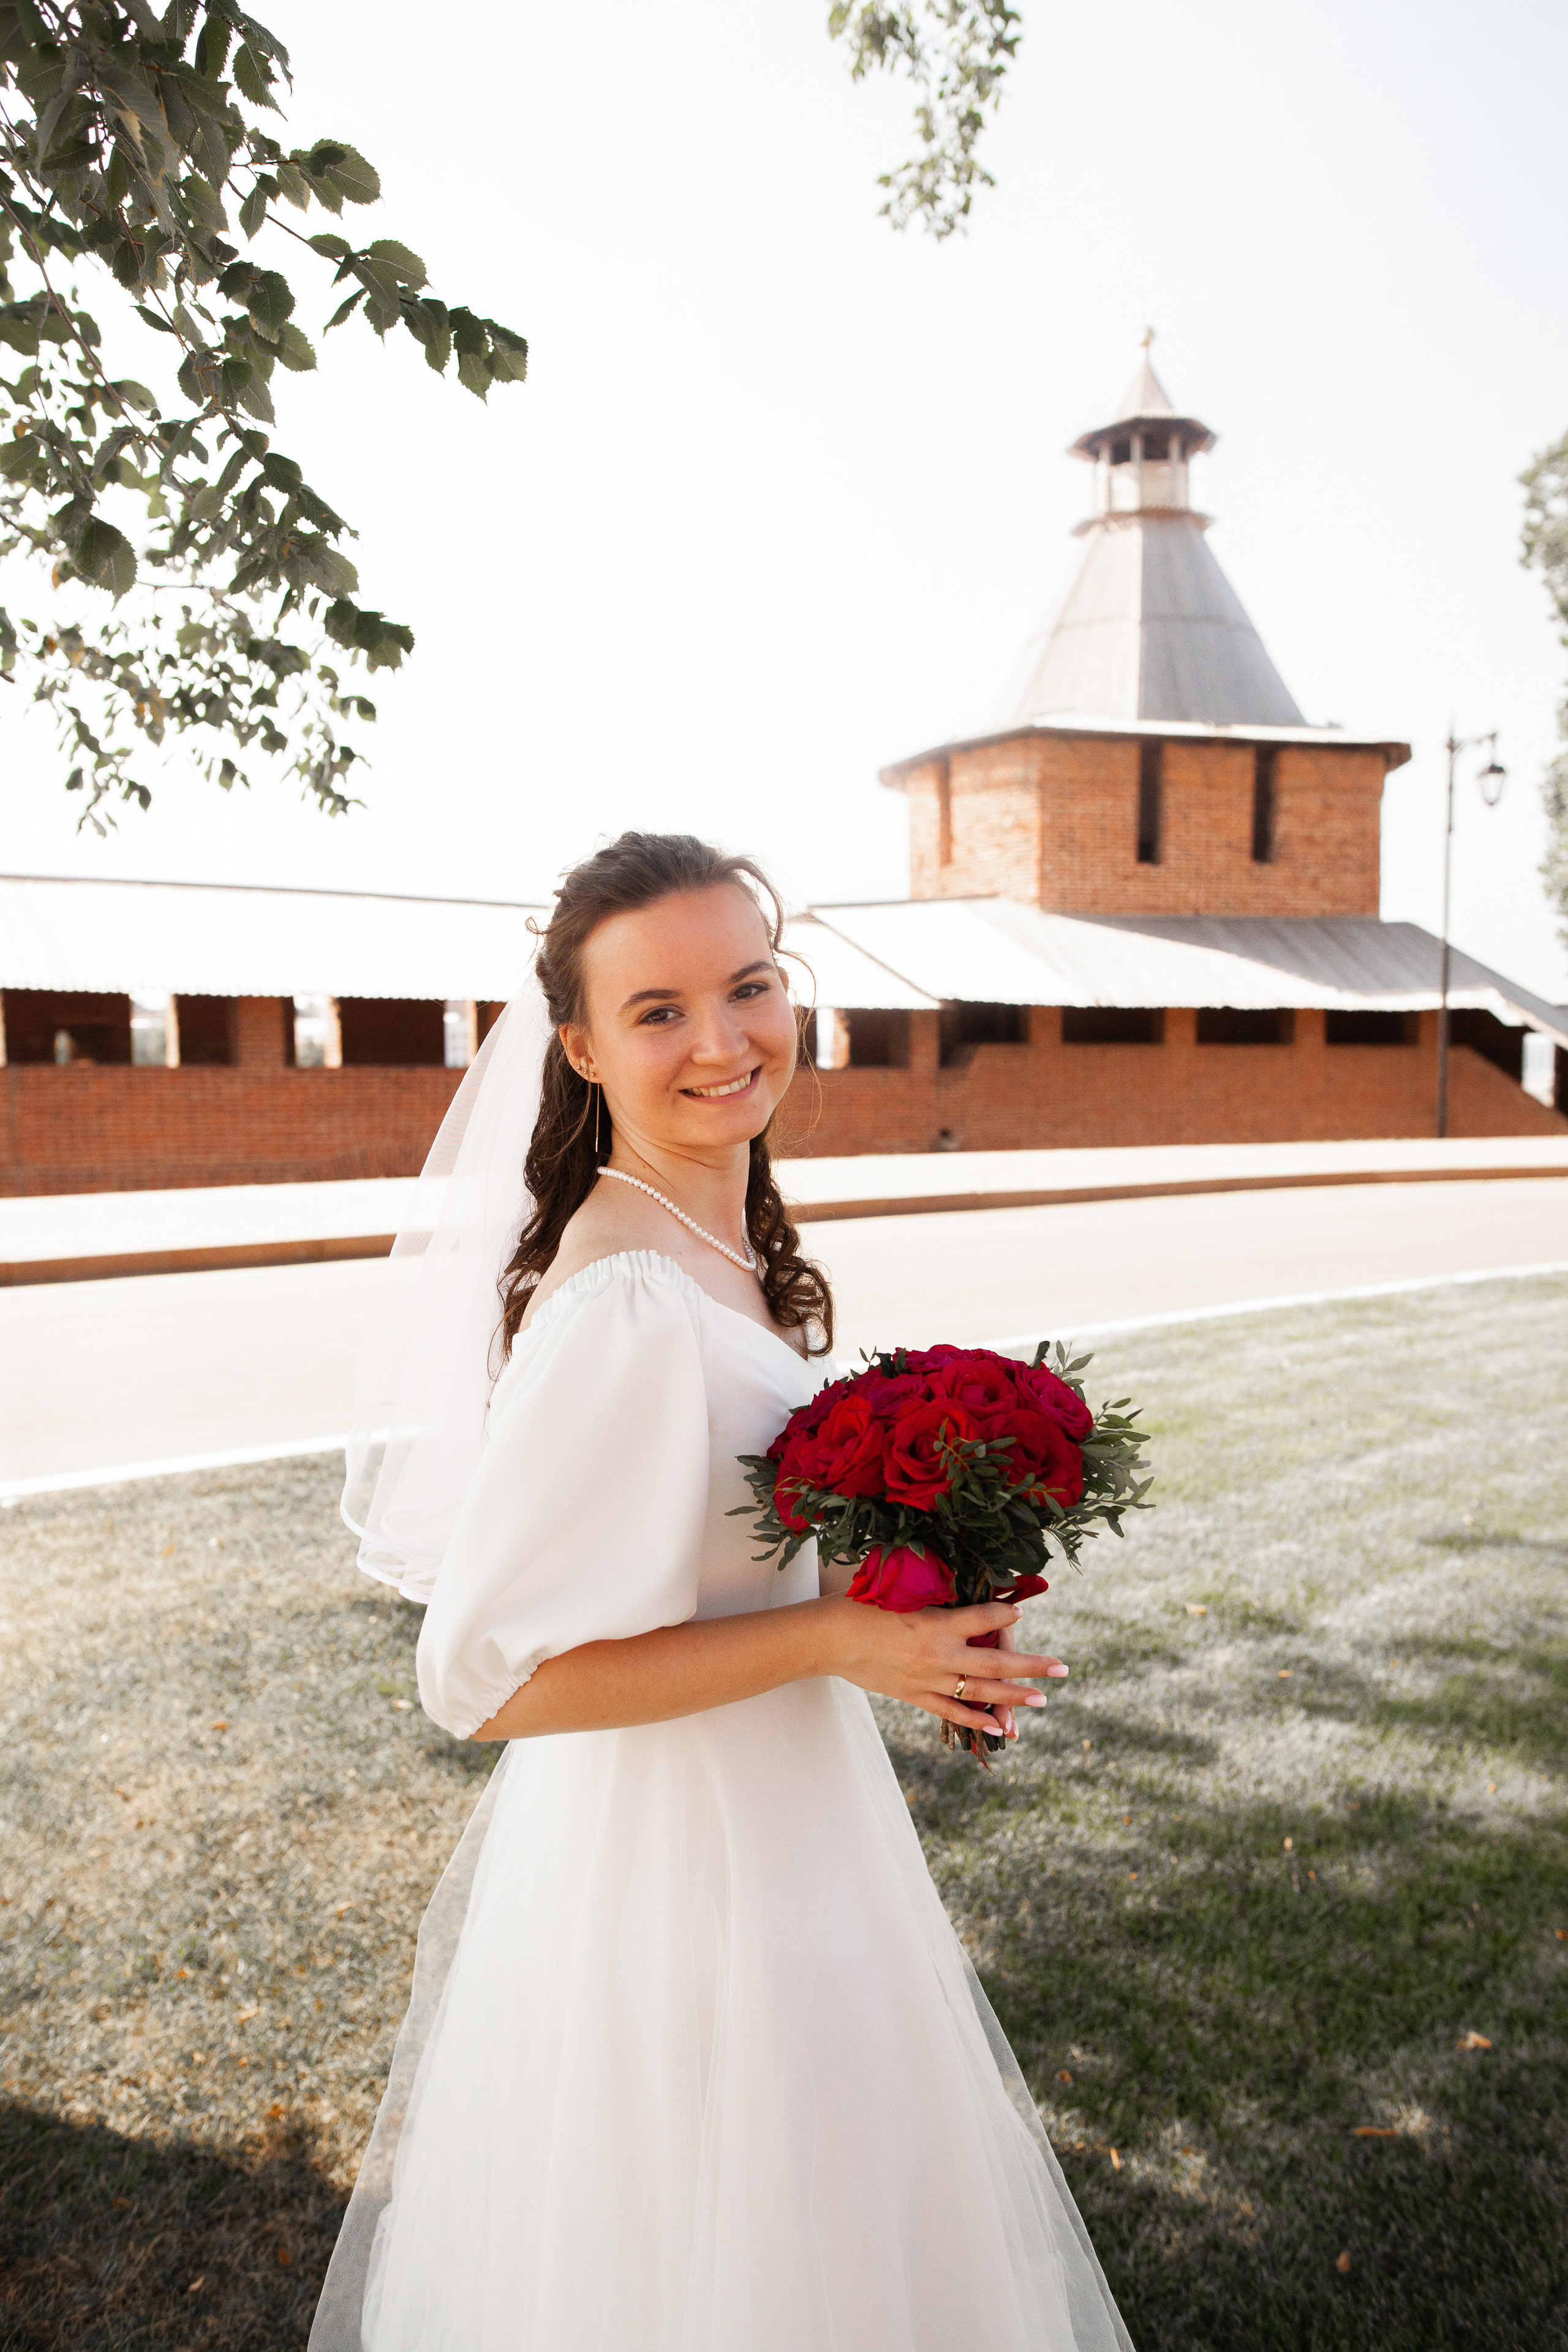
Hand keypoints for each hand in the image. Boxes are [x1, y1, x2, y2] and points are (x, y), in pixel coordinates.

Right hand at [819, 1596, 1067, 1740]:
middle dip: (1032, 1666)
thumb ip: (935, 1590)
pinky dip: (977, 1720)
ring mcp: (927, 1682)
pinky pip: (953, 1713)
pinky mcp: (915, 1697)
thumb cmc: (859, 1604)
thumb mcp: (899, 1588)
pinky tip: (1000, 1727)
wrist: (826, 1640)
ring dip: (1014, 1697)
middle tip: (1062, 1669)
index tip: (1019, 1614)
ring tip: (1042, 1700)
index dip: (1005, 1616)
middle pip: (995, 1665)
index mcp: (934, 1623)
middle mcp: (937, 1657)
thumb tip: (964, 1586)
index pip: (983, 1618)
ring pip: (980, 1693)